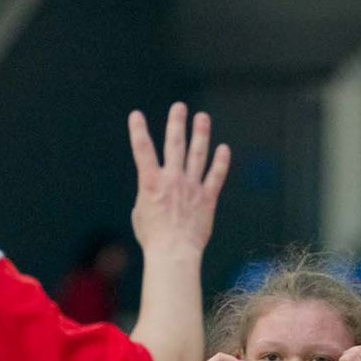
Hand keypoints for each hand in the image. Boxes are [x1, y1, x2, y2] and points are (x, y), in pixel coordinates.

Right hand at [127, 103, 228, 256]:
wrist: (174, 253)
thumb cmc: (153, 237)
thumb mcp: (141, 212)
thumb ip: (148, 194)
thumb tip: (156, 190)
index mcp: (150, 183)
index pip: (142, 150)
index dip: (138, 131)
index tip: (136, 115)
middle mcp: (172, 180)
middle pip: (175, 145)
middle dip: (177, 123)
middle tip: (180, 107)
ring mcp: (192, 188)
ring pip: (197, 155)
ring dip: (200, 134)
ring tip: (202, 118)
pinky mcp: (207, 199)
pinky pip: (216, 176)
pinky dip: (221, 162)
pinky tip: (224, 148)